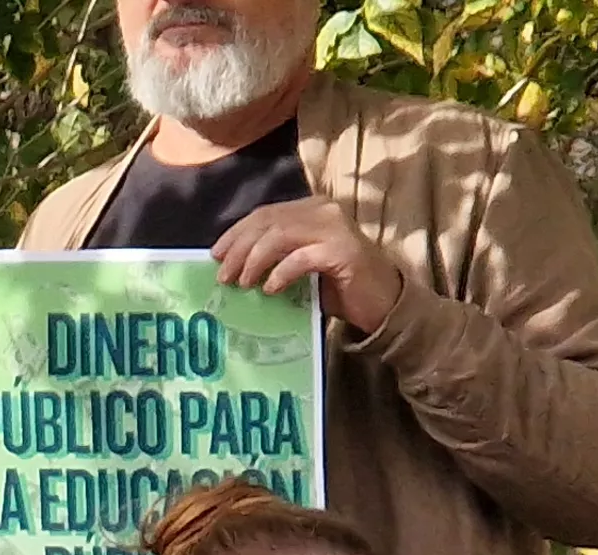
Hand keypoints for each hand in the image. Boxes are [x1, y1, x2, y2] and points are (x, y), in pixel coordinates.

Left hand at [212, 199, 409, 335]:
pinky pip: (301, 257)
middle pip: (268, 222)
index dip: (236, 233)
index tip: (215, 255)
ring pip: (280, 235)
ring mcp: (335, 228)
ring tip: (243, 283)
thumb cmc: (338, 286)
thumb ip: (274, 255)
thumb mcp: (300, 265)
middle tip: (223, 276)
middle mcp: (323, 210)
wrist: (382, 303)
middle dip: (239, 249)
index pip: (264, 214)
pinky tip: (271, 289)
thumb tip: (230, 263)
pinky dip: (281, 273)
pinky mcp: (343, 250)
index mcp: (311, 208)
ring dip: (254, 260)